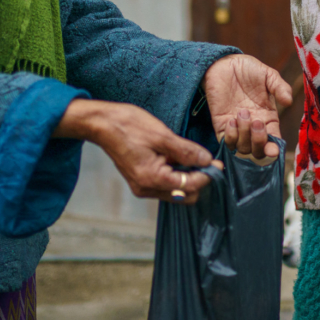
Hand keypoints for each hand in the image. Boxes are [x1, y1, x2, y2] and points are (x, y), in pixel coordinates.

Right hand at [54, 99, 215, 203]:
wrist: (102, 124)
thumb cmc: (129, 126)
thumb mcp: (162, 135)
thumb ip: (186, 150)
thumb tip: (206, 160)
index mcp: (152, 178)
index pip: (190, 185)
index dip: (207, 175)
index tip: (218, 164)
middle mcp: (146, 189)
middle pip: (184, 195)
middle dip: (199, 180)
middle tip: (206, 160)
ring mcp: (142, 187)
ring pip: (176, 191)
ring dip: (188, 178)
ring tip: (191, 157)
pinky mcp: (140, 181)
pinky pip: (165, 185)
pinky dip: (175, 176)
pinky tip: (177, 158)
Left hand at [203, 54, 292, 158]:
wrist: (223, 63)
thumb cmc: (248, 69)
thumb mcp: (268, 75)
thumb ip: (280, 87)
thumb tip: (289, 101)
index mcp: (268, 119)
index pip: (273, 142)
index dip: (273, 150)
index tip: (272, 150)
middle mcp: (253, 128)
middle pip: (257, 152)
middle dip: (258, 142)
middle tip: (256, 121)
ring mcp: (237, 129)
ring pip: (242, 149)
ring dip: (244, 135)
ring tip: (242, 112)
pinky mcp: (221, 126)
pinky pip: (226, 142)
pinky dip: (230, 136)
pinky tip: (231, 119)